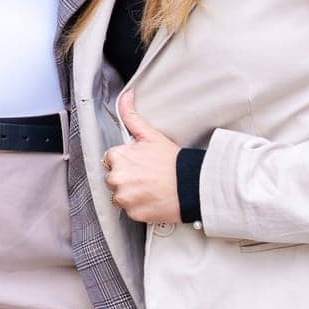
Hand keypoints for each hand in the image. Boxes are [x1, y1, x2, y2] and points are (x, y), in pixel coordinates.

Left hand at [103, 91, 182, 224]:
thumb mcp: (151, 135)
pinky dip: (140, 207)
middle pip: (114, 178)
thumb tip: (126, 95)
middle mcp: (117, 178)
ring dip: (132, 193)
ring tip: (151, 188)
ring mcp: (125, 197)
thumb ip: (131, 116)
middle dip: (127, 178)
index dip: (128, 162)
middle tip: (148, 177)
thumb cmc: (174, 161)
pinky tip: (153, 199)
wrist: (195, 186)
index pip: (112, 160)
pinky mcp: (133, 213)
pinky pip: (130, 211)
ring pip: (120, 196)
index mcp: (117, 157)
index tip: (142, 164)